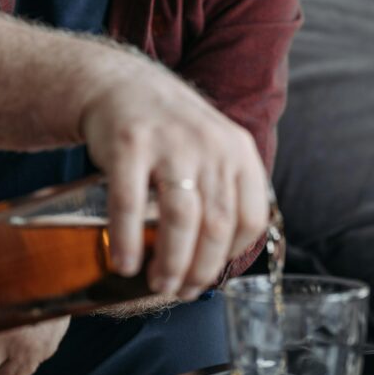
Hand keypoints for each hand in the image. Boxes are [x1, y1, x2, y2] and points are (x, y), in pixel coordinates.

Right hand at [82, 59, 268, 300]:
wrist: (122, 85)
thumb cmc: (170, 129)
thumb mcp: (213, 147)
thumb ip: (225, 189)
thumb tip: (220, 256)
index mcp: (238, 150)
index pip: (251, 218)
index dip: (231, 257)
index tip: (209, 274)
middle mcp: (211, 145)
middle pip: (216, 226)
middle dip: (199, 270)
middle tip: (181, 290)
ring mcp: (170, 143)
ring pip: (180, 219)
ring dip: (170, 263)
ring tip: (158, 283)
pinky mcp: (130, 144)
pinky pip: (130, 204)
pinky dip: (128, 241)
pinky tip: (125, 263)